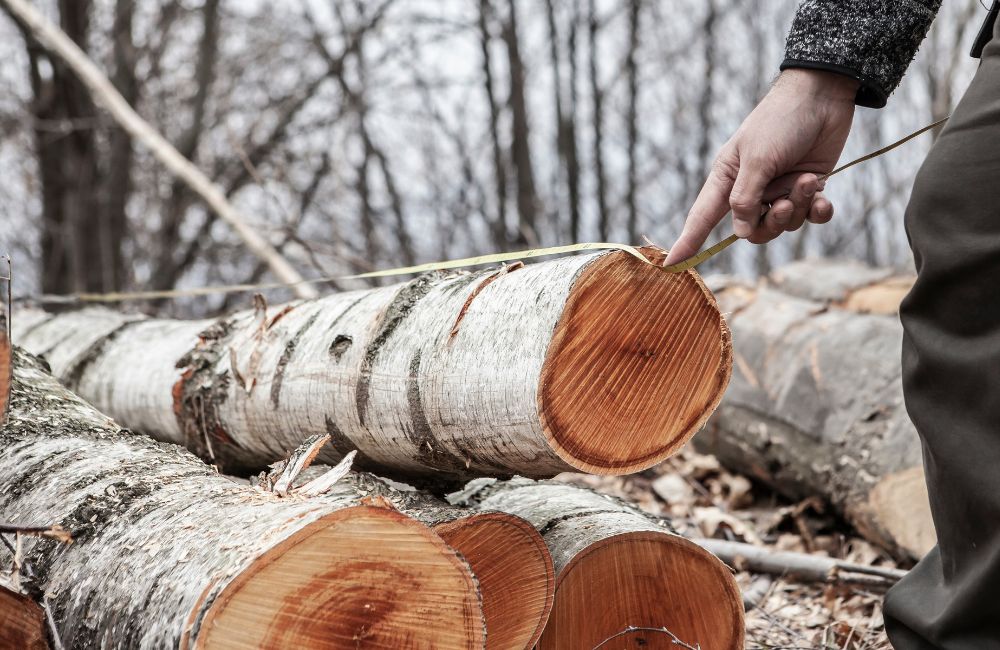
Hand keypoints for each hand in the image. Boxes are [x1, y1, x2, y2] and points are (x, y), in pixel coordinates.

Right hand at [665, 69, 857, 264]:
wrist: (822, 96)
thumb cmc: (779, 121)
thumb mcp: (756, 159)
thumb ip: (745, 198)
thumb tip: (740, 232)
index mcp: (726, 179)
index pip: (702, 217)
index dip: (688, 241)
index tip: (672, 264)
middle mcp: (751, 189)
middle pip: (752, 231)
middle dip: (771, 220)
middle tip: (783, 201)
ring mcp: (779, 190)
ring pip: (784, 224)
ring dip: (798, 205)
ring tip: (806, 180)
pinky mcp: (806, 189)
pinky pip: (810, 217)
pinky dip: (817, 211)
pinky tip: (822, 197)